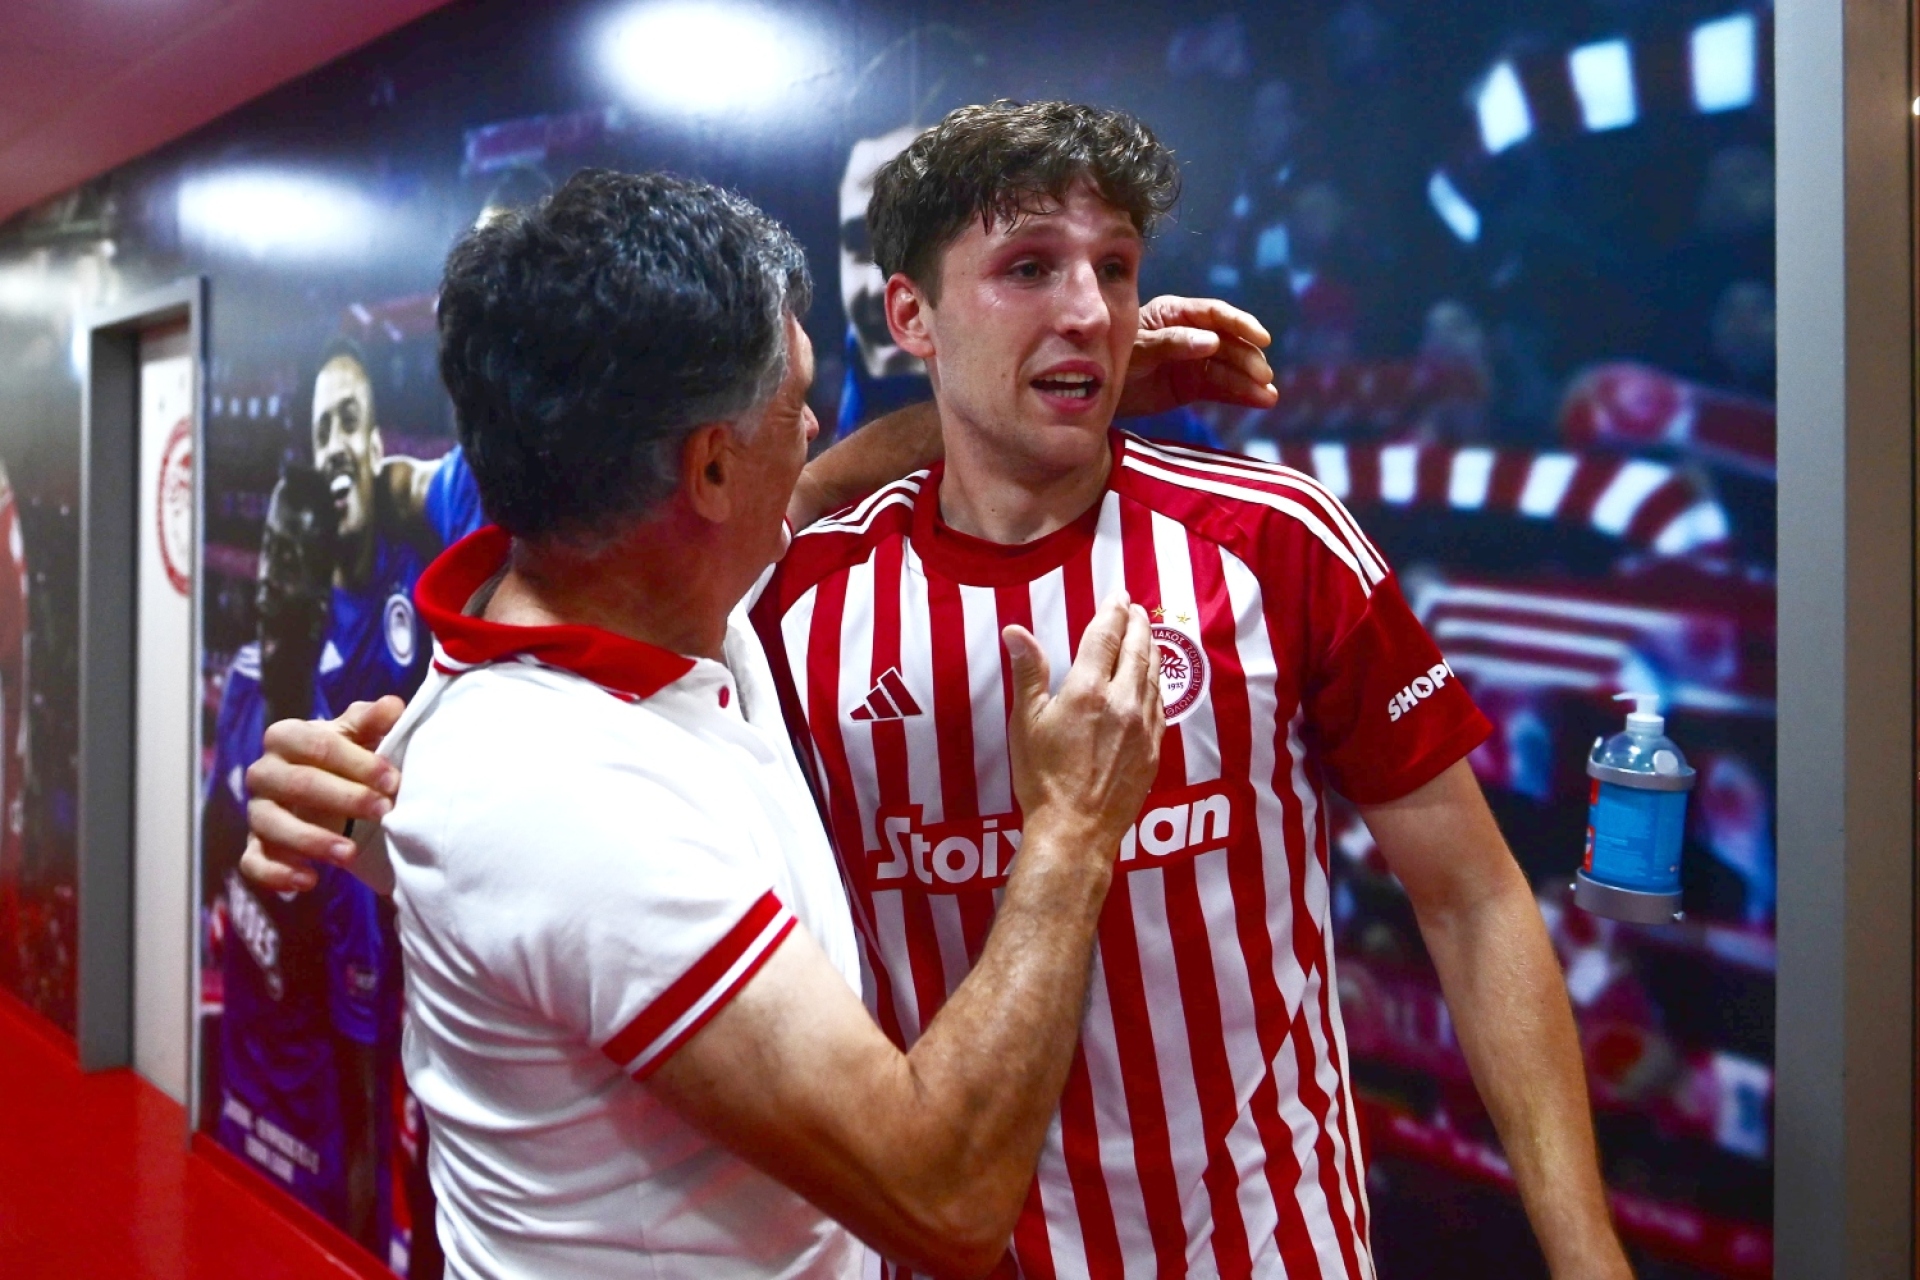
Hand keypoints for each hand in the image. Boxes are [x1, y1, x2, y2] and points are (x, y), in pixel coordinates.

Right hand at [240, 696, 405, 892]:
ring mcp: (257, 810)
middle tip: (384, 811)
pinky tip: (309, 881)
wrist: (328, 789)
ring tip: (350, 853)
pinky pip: (254, 862)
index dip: (357, 762)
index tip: (394, 780)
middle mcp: (263, 772)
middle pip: (298, 784)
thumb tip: (393, 706)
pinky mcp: (255, 845)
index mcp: (285, 736)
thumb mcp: (359, 734)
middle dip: (345, 798)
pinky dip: (277, 874)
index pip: (318, 745)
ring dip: (312, 840)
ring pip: (272, 824)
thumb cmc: (345, 756)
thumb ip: (372, 720)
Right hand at [1003, 593, 1163, 864]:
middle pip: (1137, 649)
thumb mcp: (1026, 723)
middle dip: (1138, 624)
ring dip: (1151, 650)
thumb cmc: (1043, 779)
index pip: (1106, 636)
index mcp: (1088, 690)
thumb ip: (1029, 673)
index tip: (1119, 595)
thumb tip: (1017, 632)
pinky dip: (1155, 684)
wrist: (1076, 830)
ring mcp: (1143, 726)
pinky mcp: (1154, 750)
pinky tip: (1151, 683)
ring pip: (1153, 675)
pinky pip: (1159, 705)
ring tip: (1147, 636)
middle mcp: (1123, 702)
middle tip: (1136, 608)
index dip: (1113, 611)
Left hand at [1118, 296, 1278, 418]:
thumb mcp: (1138, 348)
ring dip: (1249, 381)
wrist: (1091, 392)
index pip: (1215, 314)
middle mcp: (1190, 334)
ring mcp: (1193, 361)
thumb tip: (1212, 341)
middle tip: (1263, 377)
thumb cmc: (1110, 357)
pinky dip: (1241, 395)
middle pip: (1228, 343)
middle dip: (1247, 359)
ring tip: (1268, 397)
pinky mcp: (1192, 386)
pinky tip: (1260, 401)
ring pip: (1229, 369)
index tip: (1261, 338)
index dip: (1241, 324)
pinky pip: (1221, 389)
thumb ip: (1172, 343)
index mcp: (1175, 313)